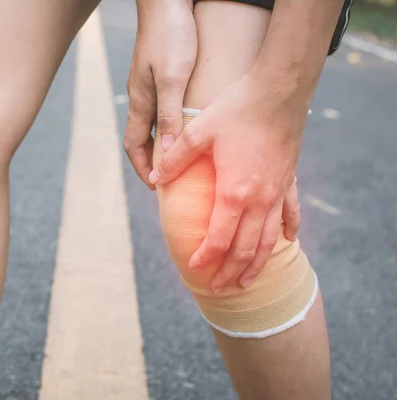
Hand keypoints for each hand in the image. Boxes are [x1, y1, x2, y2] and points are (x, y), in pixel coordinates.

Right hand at [124, 0, 195, 189]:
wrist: (166, 1)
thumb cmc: (170, 36)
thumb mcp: (172, 78)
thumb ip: (169, 114)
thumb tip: (167, 153)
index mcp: (140, 102)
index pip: (134, 146)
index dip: (142, 168)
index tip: (156, 185)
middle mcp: (141, 97)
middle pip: (141, 138)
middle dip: (151, 161)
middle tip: (169, 177)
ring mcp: (148, 85)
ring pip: (151, 124)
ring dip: (160, 143)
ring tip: (178, 157)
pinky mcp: (158, 74)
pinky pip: (160, 109)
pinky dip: (168, 125)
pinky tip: (184, 125)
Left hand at [150, 70, 308, 291]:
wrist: (278, 90)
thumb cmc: (236, 110)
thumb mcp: (198, 133)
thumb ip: (175, 160)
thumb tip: (154, 179)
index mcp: (233, 193)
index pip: (218, 239)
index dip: (206, 258)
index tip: (194, 268)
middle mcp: (258, 200)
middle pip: (244, 248)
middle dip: (230, 272)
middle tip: (220, 288)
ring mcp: (278, 192)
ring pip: (268, 239)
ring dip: (257, 263)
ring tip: (249, 280)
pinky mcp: (289, 180)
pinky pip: (290, 213)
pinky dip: (288, 230)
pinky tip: (288, 241)